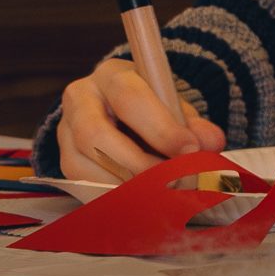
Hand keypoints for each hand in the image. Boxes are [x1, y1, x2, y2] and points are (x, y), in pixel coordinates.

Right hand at [56, 58, 224, 183]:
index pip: (130, 97)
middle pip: (94, 133)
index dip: (160, 127)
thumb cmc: (151, 105)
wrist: (119, 111)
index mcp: (113, 75)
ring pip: (83, 162)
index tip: (189, 150)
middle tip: (170, 179)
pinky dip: (110, 195)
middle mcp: (80, 98)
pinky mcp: (63, 158)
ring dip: (122, 183)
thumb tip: (211, 143)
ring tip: (157, 192)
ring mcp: (65, 129)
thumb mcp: (174, 105)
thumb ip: (192, 123)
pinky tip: (137, 201)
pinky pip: (80, 182)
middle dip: (136, 161)